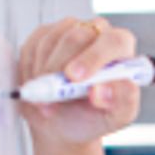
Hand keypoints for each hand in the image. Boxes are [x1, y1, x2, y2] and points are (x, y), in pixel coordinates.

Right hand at [17, 16, 140, 148]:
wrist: (61, 124)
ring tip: (49, 98)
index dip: (94, 57)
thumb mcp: (114, 119)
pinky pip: (34, 45)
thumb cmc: (91, 118)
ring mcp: (71, 31)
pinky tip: (40, 85)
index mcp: (122, 51)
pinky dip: (32, 69)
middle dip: (60, 66)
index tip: (75, 78)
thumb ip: (123, 103)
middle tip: (52, 92)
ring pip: (52, 41)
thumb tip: (106, 89)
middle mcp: (98, 35)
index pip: (115, 41)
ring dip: (45, 73)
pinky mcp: (46, 33)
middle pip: (78, 36)